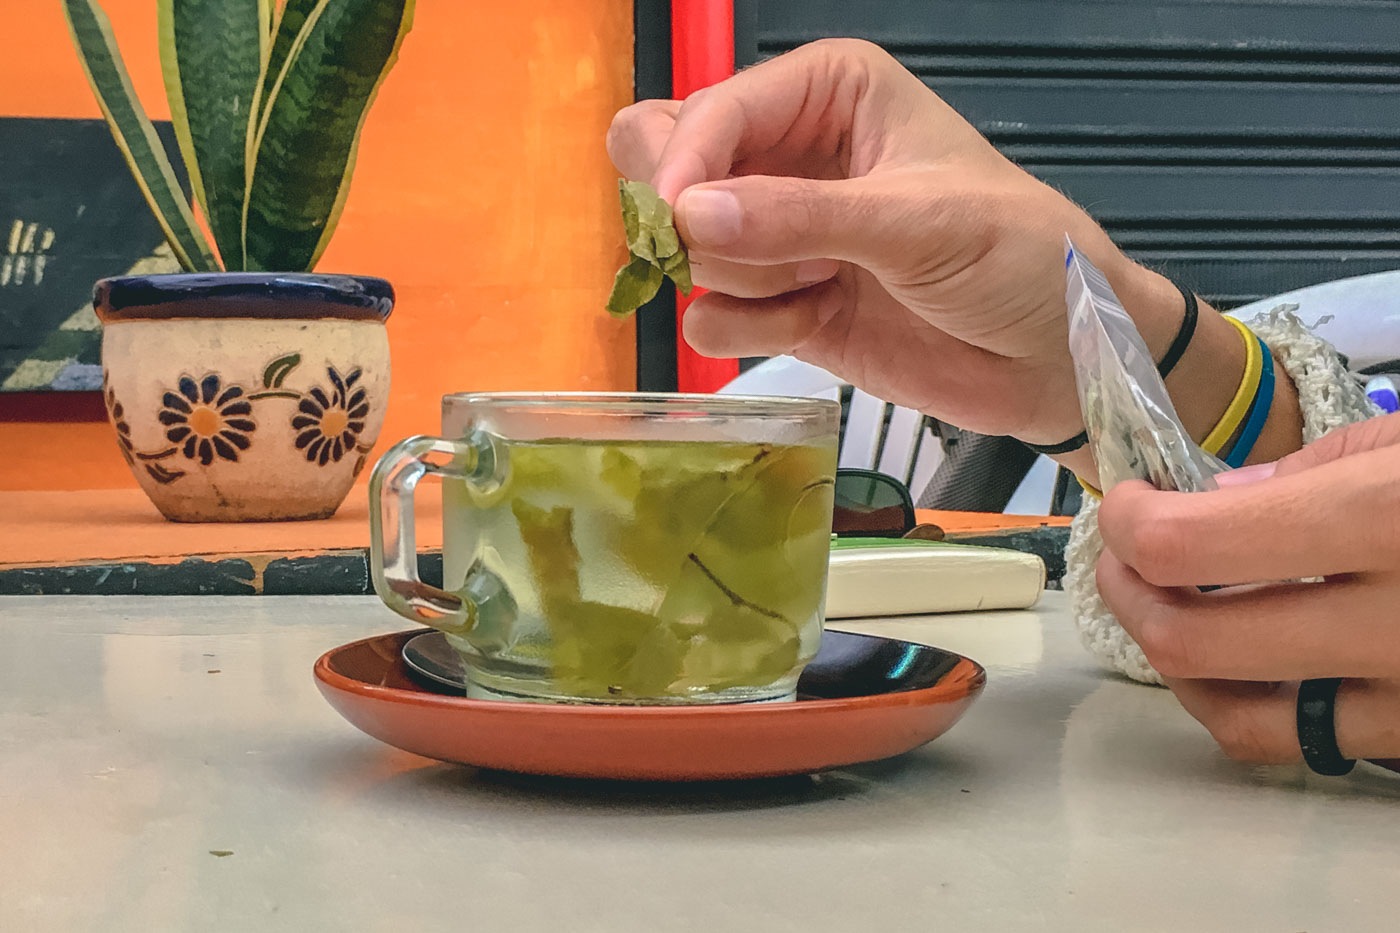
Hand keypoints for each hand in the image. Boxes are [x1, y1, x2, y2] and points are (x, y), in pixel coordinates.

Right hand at [606, 39, 1181, 443]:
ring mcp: (780, 235)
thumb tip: (690, 215)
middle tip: (728, 248)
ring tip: (821, 285)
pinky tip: (811, 324)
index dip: (686, 161)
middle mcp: (791, 156)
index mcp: (828, 95)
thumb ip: (800, 218)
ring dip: (740, 278)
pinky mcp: (780, 306)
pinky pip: (712, 315)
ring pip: (688, 248)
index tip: (677, 219)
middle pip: (670, 164)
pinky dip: (747, 328)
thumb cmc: (1021, 257)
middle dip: (689, 216)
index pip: (715, 109)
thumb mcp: (918, 224)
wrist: (1059, 360)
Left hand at [1096, 414, 1399, 765]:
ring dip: (1175, 658)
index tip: (1128, 503)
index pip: (1186, 545)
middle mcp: (1392, 625)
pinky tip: (1237, 656)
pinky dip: (1243, 702)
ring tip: (1166, 604)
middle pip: (1190, 641)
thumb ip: (1314, 467)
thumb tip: (1218, 497)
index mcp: (1380, 522)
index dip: (1129, 523)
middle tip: (1127, 554)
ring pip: (1232, 714)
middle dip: (1130, 591)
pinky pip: (1298, 743)